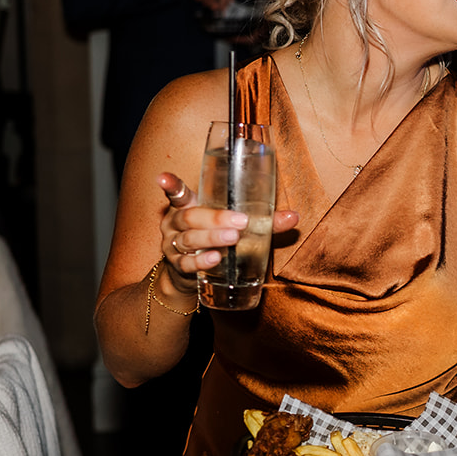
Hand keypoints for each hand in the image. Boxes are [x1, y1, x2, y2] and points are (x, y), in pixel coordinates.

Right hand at [155, 172, 299, 279]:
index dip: (171, 185)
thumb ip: (263, 222)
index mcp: (189, 207)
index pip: (178, 193)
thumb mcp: (235, 227)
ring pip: (189, 240)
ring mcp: (174, 246)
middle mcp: (176, 224)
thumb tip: (294, 217)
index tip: (163, 178)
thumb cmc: (217, 241)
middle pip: (190, 217)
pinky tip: (214, 259)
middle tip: (239, 222)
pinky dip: (201, 262)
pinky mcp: (178, 267)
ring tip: (231, 239)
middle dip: (215, 218)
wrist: (189, 276)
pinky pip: (187, 264)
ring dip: (211, 239)